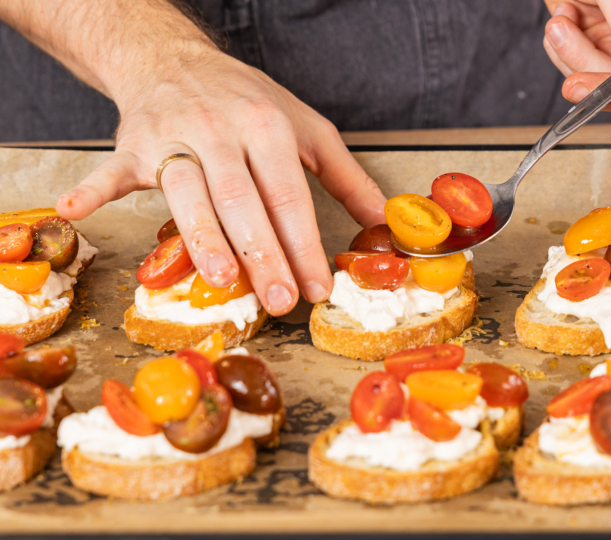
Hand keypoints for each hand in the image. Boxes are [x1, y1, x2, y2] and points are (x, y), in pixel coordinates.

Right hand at [55, 49, 386, 315]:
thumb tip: (381, 219)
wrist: (178, 59)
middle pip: (241, 200)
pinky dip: (92, 189)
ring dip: (201, 237)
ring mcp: (173, 136)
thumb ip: (345, 175)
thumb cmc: (248, 101)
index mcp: (268, 126)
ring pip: (186, 192)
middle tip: (280, 300)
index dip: (304, 243)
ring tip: (222, 280)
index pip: (289, 195)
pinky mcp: (133, 145)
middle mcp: (221, 130)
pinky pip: (110, 170)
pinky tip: (75, 210)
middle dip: (263, 254)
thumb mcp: (307, 127)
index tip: (317, 286)